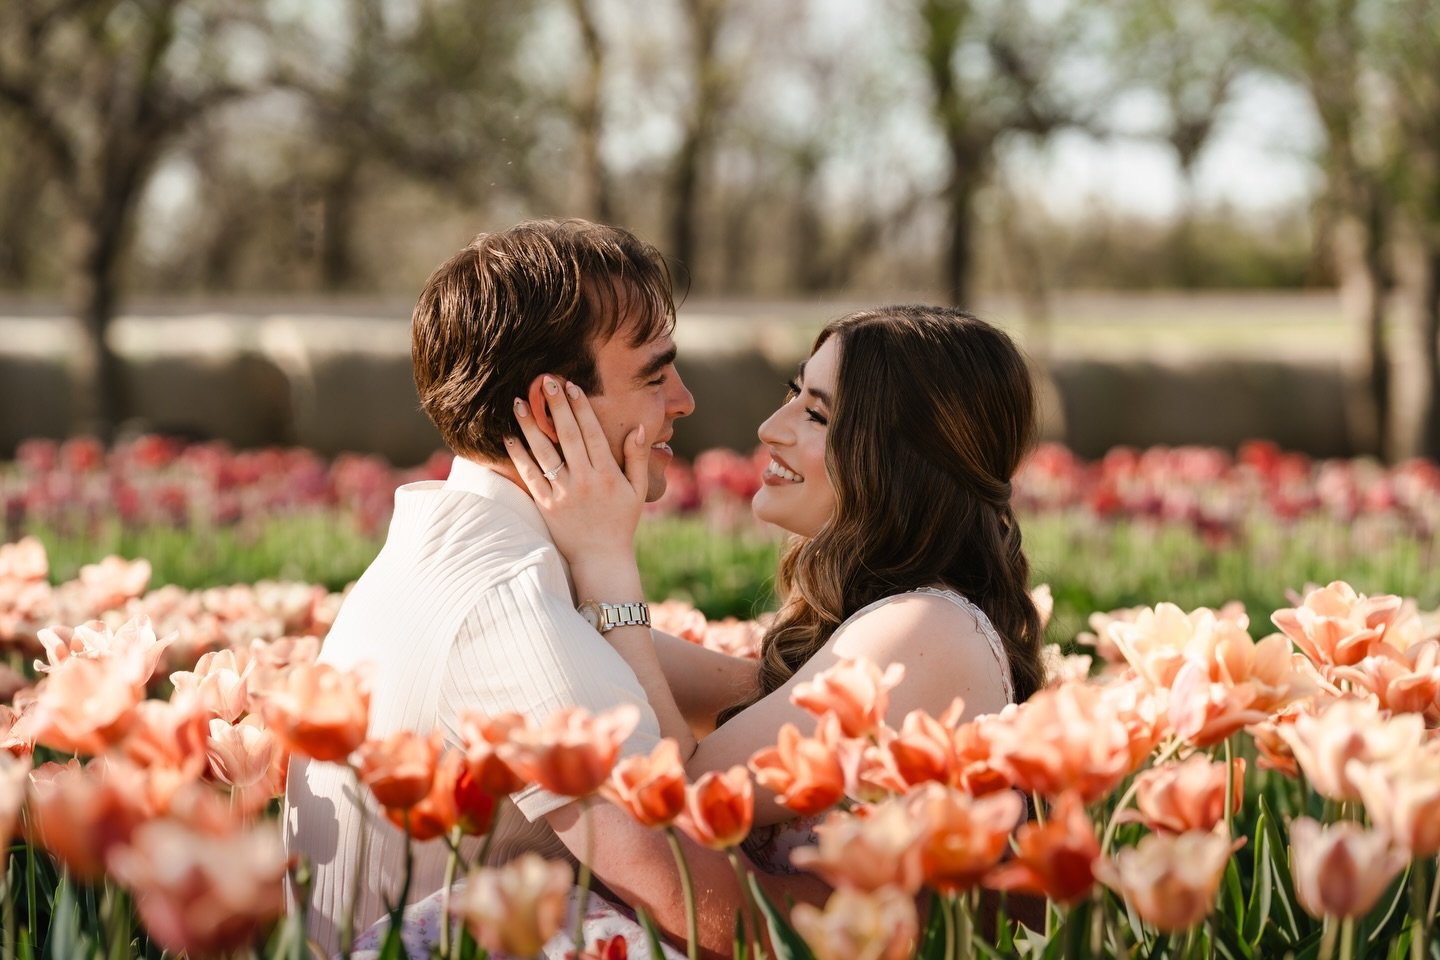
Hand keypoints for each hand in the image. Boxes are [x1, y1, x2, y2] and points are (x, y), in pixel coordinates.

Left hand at [506, 375, 650, 575]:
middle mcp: (585, 480)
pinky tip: (509, 437)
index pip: (592, 432)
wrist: (601, 559)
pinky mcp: (547, 506)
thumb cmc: (621, 523)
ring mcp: (564, 493)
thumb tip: (639, 428)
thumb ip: (637, 458)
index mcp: (608, 474)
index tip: (571, 386)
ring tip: (518, 402)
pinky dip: (519, 456)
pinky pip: (530, 477)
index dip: (581, 407)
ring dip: (530, 425)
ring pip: (544, 452)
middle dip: (556, 406)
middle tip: (545, 381)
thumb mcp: (638, 491)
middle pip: (567, 435)